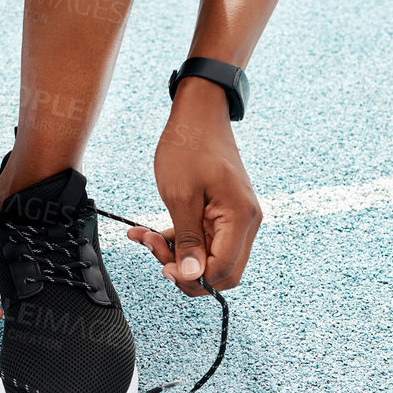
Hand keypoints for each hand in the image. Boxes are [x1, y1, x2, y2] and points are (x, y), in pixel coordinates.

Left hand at [127, 78, 261, 295]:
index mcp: (241, 218)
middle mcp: (246, 222)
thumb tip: (191, 276)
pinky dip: (179, 239)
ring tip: (146, 237)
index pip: (223, 270)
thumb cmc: (189, 147)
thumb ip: (187, 240)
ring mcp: (237, 218)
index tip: (163, 268)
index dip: (193, 278)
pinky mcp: (224, 213)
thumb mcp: (180, 196)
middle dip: (186, 270)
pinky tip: (150, 232)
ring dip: (177, 254)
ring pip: (210, 257)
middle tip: (155, 252)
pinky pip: (204, 239)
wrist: (198, 114)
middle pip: (221, 270)